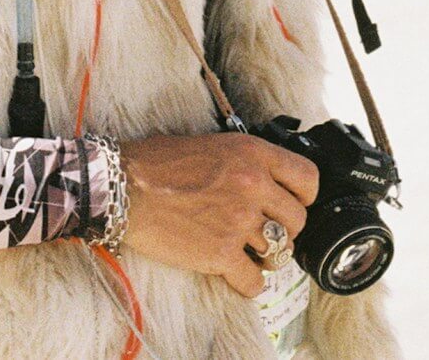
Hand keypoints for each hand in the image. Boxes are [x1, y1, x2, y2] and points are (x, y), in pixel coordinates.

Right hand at [118, 132, 317, 298]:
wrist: (121, 187)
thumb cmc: (155, 163)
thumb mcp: (210, 144)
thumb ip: (244, 162)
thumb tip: (264, 180)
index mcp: (251, 154)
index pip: (308, 179)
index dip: (302, 196)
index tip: (290, 204)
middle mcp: (252, 185)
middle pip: (297, 221)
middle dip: (283, 230)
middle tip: (261, 232)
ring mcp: (238, 221)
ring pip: (280, 252)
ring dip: (265, 256)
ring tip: (247, 253)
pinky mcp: (221, 253)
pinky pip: (254, 281)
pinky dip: (247, 283)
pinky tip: (234, 274)